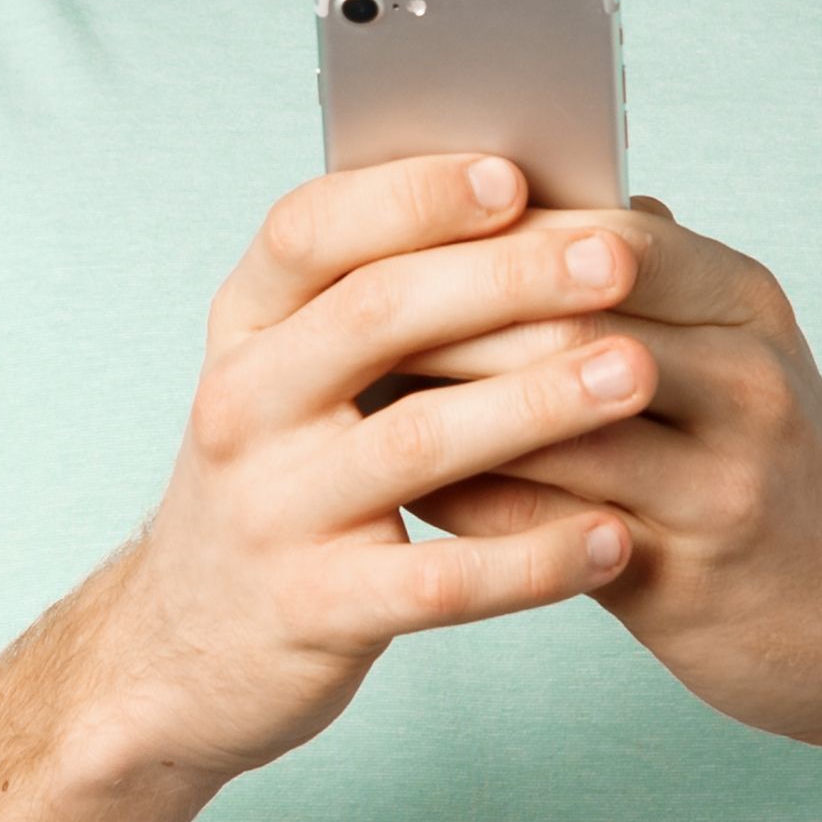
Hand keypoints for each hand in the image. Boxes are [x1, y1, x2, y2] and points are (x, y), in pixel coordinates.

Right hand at [58, 154, 663, 790]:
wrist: (184, 648)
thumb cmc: (283, 482)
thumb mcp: (295, 377)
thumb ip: (384, 301)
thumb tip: (539, 208)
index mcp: (245, 326)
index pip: (311, 229)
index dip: (412, 195)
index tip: (515, 173)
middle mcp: (243, 405)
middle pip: (377, 317)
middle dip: (508, 277)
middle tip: (617, 257)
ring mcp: (271, 511)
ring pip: (415, 442)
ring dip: (538, 403)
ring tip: (637, 374)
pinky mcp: (313, 610)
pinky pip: (439, 582)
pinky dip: (533, 558)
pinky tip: (615, 537)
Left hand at [409, 203, 821, 762]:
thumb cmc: (776, 477)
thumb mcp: (736, 356)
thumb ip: (641, 286)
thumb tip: (519, 198)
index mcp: (744, 302)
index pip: (602, 233)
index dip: (490, 233)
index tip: (388, 234)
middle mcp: (746, 376)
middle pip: (565, 315)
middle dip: (444, 314)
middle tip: (342, 318)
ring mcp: (725, 478)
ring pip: (549, 418)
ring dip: (442, 408)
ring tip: (355, 401)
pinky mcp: (688, 573)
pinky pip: (548, 523)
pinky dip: (469, 503)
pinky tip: (411, 494)